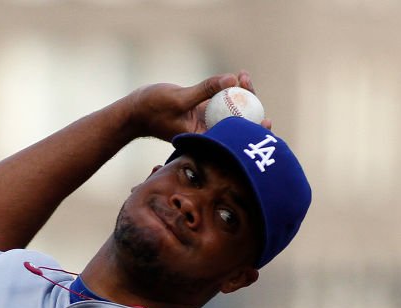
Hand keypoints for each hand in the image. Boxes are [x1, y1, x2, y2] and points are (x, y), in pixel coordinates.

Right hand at [125, 71, 270, 140]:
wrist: (135, 112)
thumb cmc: (153, 108)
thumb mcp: (180, 99)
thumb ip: (206, 89)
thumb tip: (231, 79)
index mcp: (203, 140)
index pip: (233, 138)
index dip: (251, 131)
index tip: (265, 120)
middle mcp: (206, 133)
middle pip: (235, 124)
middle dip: (248, 107)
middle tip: (250, 84)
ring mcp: (204, 123)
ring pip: (229, 112)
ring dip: (239, 94)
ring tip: (243, 75)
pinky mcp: (201, 112)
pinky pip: (221, 102)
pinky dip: (228, 90)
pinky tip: (236, 76)